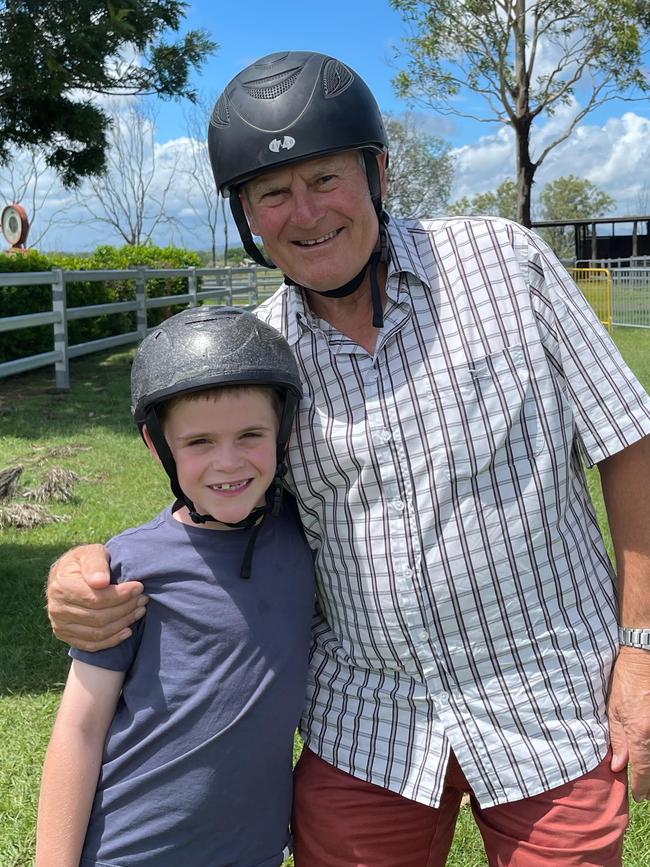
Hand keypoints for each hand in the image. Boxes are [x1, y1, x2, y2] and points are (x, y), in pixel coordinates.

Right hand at [47, 543, 146, 650]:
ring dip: (123, 623)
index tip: (139, 587)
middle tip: (143, 599)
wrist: (67, 575)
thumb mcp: (90, 553)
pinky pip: (91, 645)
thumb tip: (101, 582)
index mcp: (61, 586)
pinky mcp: (65, 635)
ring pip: (97, 633)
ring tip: (139, 611)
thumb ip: (95, 563)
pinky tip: (127, 631)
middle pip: (98, 617)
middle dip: (125, 609)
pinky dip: (112, 640)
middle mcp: (56, 608)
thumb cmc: (83, 562)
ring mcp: (59, 625)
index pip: (95, 599)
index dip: (120, 596)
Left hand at [608, 646, 649, 800]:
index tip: (639, 797)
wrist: (643, 658)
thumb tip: (618, 765)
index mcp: (640, 730)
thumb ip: (618, 739)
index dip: (641, 786)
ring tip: (647, 780)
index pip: (642, 768)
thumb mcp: (614, 709)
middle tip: (645, 793)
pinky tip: (649, 758)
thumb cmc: (625, 681)